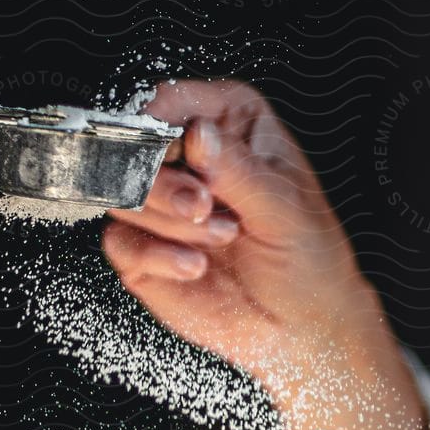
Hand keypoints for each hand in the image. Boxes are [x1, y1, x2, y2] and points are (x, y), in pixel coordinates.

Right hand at [103, 80, 427, 429]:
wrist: (300, 326)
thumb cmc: (307, 258)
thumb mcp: (284, 206)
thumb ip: (236, 168)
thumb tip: (198, 135)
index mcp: (227, 124)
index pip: (170, 103)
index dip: (159, 124)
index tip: (172, 151)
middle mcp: (187, 158)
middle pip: (135, 147)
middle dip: (167, 183)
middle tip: (205, 208)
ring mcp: (161, 204)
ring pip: (124, 193)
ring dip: (171, 222)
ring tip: (220, 239)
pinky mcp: (143, 249)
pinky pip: (121, 240)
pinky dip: (157, 255)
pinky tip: (195, 266)